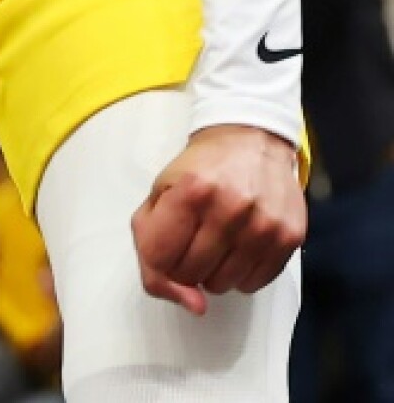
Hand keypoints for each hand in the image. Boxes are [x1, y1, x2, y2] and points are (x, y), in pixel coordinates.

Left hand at [132, 125, 304, 314]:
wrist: (251, 137)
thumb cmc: (202, 167)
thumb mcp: (162, 189)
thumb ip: (151, 243)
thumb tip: (190, 304)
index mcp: (192, 191)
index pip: (160, 258)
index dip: (157, 259)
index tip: (165, 247)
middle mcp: (231, 209)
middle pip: (190, 275)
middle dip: (184, 264)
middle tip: (192, 238)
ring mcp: (264, 225)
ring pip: (222, 285)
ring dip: (213, 271)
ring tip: (217, 239)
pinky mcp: (289, 237)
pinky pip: (253, 284)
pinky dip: (240, 272)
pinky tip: (239, 244)